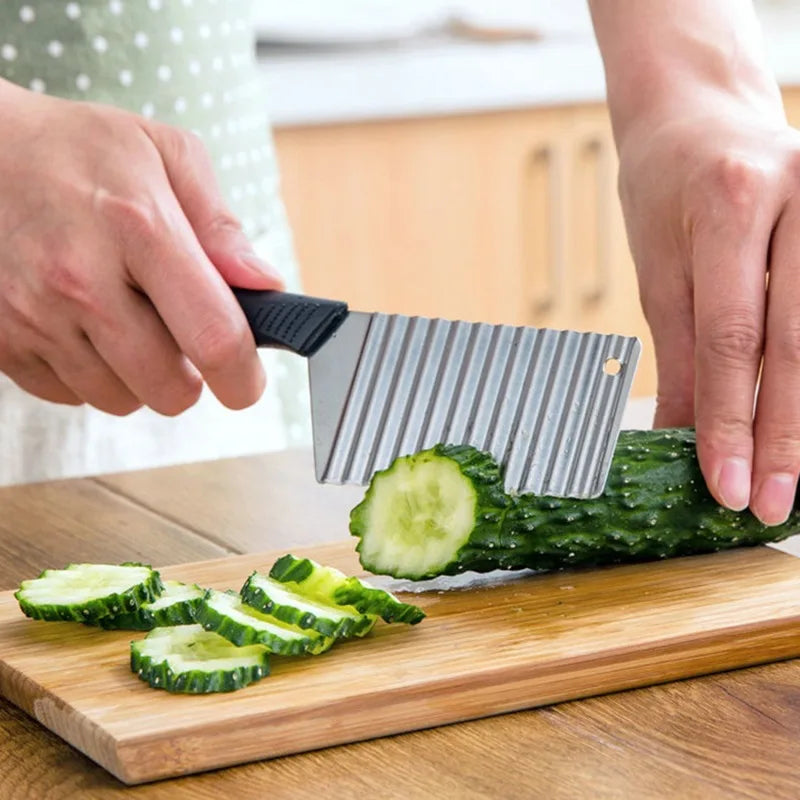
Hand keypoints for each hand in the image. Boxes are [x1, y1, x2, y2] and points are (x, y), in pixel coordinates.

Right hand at [0, 81, 281, 416]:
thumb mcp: (164, 154)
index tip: (246, 384)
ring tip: (125, 320)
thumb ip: (221, 226)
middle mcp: (81, 280)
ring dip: (137, 375)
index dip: (242, 377)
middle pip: (169, 389)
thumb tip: (264, 285)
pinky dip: (89, 373)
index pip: (213, 337)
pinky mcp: (1, 340)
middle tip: (180, 339)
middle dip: (188, 377)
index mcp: (140, 228)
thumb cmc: (75, 149)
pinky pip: (69, 395)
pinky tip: (84, 325)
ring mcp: (34, 315)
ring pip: (119, 400)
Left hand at [618, 98, 799, 524]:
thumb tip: (685, 438)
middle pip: (797, 343)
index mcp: (732, 203)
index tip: (725, 486)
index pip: (734, 336)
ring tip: (793, 478)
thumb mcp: (658, 266)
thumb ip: (683, 351)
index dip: (731, 420)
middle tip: (768, 505)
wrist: (702, 110)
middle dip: (783, 436)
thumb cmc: (668, 189)